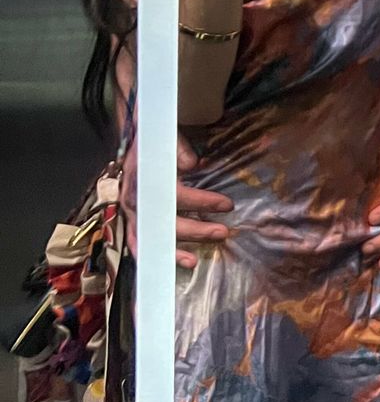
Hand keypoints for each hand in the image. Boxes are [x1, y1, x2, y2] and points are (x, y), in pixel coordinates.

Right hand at [119, 128, 232, 269]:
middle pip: (166, 222)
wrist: (136, 141)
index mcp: (145, 178)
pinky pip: (138, 245)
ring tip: (193, 261)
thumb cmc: (156, 142)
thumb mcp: (167, 138)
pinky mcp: (131, 221)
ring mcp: (130, 214)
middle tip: (222, 232)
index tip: (227, 205)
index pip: (176, 195)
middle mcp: (135, 200)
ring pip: (149, 240)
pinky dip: (153, 256)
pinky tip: (171, 264)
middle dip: (196, 231)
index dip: (202, 202)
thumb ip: (179, 149)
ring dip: (171, 251)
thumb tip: (192, 163)